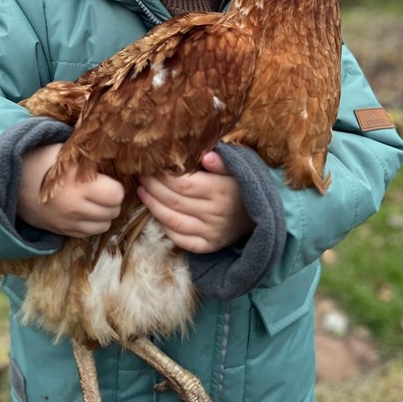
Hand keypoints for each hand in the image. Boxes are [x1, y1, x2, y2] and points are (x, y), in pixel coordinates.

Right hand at [17, 143, 124, 237]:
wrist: (13, 181)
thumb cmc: (44, 160)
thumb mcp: (68, 152)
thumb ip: (91, 158)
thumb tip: (116, 158)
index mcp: (79, 185)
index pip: (116, 195)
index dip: (116, 186)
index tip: (109, 180)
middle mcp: (75, 208)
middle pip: (113, 212)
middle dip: (112, 201)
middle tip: (103, 190)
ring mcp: (68, 223)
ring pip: (103, 226)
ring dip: (104, 214)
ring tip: (95, 201)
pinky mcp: (61, 232)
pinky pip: (88, 234)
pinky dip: (91, 224)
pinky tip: (85, 211)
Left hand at [137, 150, 253, 253]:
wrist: (261, 217)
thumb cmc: (243, 186)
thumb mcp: (238, 169)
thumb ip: (221, 162)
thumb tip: (205, 155)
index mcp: (220, 191)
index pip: (183, 184)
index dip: (163, 175)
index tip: (151, 165)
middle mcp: (214, 213)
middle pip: (173, 200)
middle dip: (152, 187)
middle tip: (141, 175)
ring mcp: (211, 232)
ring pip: (172, 220)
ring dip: (152, 206)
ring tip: (141, 192)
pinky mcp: (208, 246)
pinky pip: (181, 239)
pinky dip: (165, 227)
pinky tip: (157, 213)